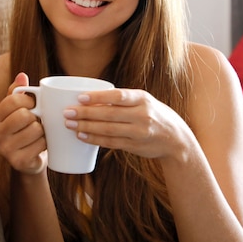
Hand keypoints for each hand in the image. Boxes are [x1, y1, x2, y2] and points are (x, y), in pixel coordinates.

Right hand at [0, 73, 47, 174]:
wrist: (29, 159)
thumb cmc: (23, 129)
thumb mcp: (18, 109)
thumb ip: (17, 92)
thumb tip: (22, 76)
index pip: (13, 100)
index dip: (29, 100)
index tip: (33, 105)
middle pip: (24, 115)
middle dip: (36, 116)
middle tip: (37, 121)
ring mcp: (4, 150)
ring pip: (35, 129)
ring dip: (42, 130)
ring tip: (39, 133)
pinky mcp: (18, 162)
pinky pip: (41, 144)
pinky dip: (46, 142)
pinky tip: (40, 144)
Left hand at [64, 88, 192, 160]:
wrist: (175, 139)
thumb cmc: (154, 114)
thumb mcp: (144, 101)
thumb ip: (123, 100)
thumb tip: (90, 99)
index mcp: (143, 99)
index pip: (118, 96)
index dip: (98, 97)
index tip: (80, 98)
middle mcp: (142, 115)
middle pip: (109, 114)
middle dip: (86, 113)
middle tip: (67, 112)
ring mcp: (139, 132)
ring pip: (108, 130)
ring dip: (86, 127)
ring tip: (70, 124)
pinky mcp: (135, 146)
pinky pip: (111, 143)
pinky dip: (95, 139)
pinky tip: (82, 136)